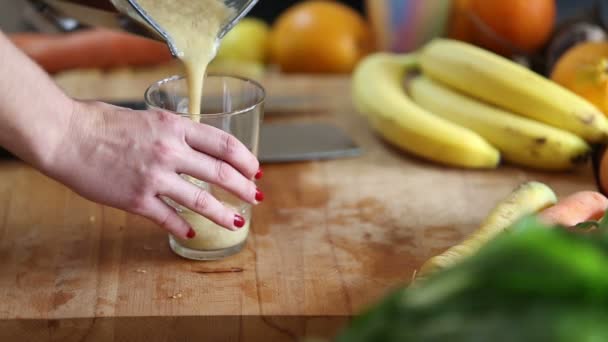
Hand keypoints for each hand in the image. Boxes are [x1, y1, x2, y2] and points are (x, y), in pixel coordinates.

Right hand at [43, 100, 260, 238]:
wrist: (65, 135)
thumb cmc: (102, 122)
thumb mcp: (149, 118)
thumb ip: (175, 133)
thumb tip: (198, 149)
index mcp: (176, 127)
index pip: (225, 144)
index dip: (246, 159)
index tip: (255, 170)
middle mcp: (171, 152)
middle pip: (222, 173)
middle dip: (244, 188)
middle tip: (256, 196)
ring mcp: (155, 178)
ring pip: (202, 201)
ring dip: (225, 213)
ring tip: (238, 221)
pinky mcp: (137, 201)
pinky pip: (170, 218)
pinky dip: (184, 227)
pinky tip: (192, 232)